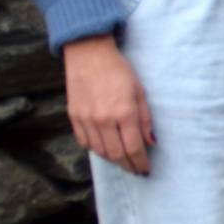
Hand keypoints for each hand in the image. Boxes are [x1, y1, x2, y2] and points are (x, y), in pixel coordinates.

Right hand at [65, 35, 152, 175]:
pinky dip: (95, 149)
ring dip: (113, 159)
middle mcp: (104, 119)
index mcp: (124, 113)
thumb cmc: (119, 70)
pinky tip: (104, 148)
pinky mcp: (73, 116)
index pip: (133, 148)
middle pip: (116, 154)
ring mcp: (86, 119)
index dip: (140, 163)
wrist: (89, 54)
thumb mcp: (140, 92)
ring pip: (100, 151)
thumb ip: (145, 119)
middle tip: (135, 170)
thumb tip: (150, 142)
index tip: (145, 170)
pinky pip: (84, 141)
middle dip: (128, 165)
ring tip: (122, 160)